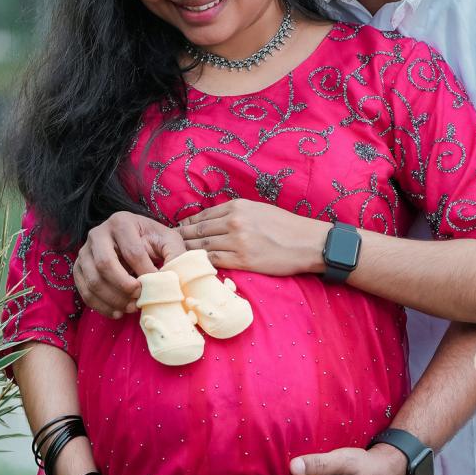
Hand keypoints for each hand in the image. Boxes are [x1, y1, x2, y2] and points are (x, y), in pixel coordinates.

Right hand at [72, 211, 184, 314]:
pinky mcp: (79, 268)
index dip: (146, 273)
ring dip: (113, 300)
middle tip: (140, 299)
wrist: (136, 241)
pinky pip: (84, 291)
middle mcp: (98, 233)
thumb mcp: (168, 241)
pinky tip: (117, 312)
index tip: (157, 286)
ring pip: (93, 280)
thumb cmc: (153, 241)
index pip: (132, 251)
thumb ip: (176, 255)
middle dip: (124, 287)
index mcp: (121, 222)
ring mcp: (85, 251)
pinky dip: (101, 306)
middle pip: (105, 264)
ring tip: (131, 308)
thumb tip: (171, 279)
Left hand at [177, 199, 328, 274]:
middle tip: (167, 245)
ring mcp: (238, 242)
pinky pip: (215, 262)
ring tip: (175, 258)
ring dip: (187, 253)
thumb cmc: (286, 226)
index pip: (202, 216)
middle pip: (198, 232)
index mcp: (237, 206)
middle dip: (180, 239)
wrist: (308, 242)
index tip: (175, 230)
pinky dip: (202, 265)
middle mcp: (234, 221)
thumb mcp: (258, 210)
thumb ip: (236, 213)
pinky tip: (193, 268)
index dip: (186, 224)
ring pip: (203, 248)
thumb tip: (214, 221)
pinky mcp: (244, 260)